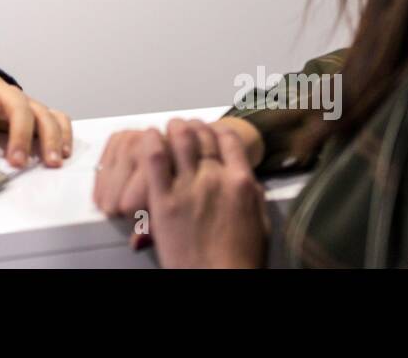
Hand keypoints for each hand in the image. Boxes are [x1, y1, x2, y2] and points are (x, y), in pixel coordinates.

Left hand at [0, 71, 71, 168]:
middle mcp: (8, 93)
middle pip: (20, 108)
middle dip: (20, 136)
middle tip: (17, 163)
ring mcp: (28, 101)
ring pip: (44, 114)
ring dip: (50, 138)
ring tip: (51, 163)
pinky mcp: (41, 111)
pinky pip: (59, 117)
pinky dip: (65, 133)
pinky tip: (64, 153)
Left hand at [92, 117, 264, 249]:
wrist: (217, 281)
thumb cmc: (240, 260)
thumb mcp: (259, 222)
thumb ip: (252, 195)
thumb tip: (246, 177)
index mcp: (241, 182)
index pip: (228, 138)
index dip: (216, 129)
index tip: (209, 131)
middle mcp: (215, 178)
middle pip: (201, 134)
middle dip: (192, 126)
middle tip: (184, 128)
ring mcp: (188, 187)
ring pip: (178, 137)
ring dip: (172, 128)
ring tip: (166, 129)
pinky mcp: (163, 200)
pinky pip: (154, 158)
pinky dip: (150, 141)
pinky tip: (148, 138)